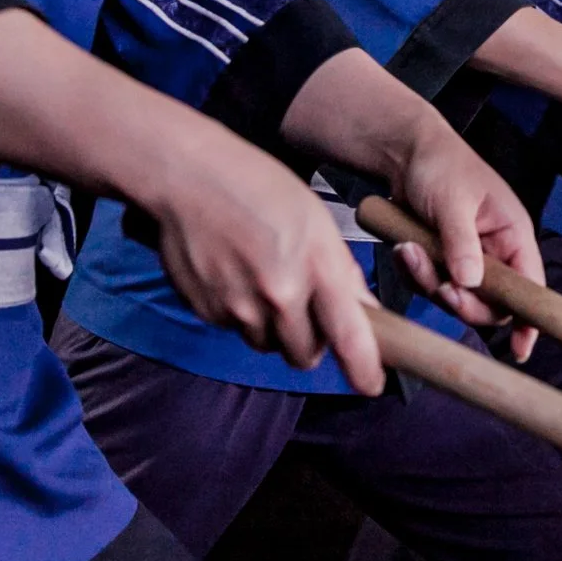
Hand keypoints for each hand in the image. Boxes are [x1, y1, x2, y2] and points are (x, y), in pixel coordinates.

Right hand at [151, 136, 384, 394]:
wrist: (190, 177)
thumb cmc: (257, 187)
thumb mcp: (316, 220)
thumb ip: (341, 271)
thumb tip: (364, 311)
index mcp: (317, 266)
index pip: (349, 337)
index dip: (365, 370)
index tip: (371, 383)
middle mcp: (279, 293)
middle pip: (305, 355)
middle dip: (309, 342)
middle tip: (305, 311)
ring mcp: (240, 306)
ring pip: (268, 343)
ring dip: (272, 328)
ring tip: (263, 280)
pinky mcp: (208, 311)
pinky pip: (235, 329)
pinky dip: (240, 313)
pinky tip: (235, 275)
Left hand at [387, 119, 545, 363]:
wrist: (403, 152)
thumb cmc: (441, 163)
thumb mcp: (453, 201)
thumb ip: (462, 243)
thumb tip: (471, 283)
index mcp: (512, 234)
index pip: (530, 285)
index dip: (529, 318)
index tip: (521, 348)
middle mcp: (494, 251)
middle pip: (490, 302)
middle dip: (462, 300)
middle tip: (441, 286)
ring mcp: (466, 258)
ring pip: (455, 296)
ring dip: (430, 280)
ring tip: (411, 249)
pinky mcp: (441, 261)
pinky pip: (430, 284)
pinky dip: (414, 273)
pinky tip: (405, 247)